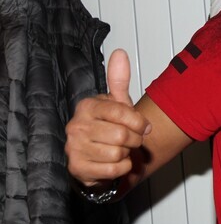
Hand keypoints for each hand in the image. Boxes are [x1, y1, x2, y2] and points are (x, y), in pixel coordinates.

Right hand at [65, 49, 150, 187]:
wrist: (97, 158)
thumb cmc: (109, 127)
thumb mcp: (117, 103)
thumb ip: (119, 80)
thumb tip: (120, 53)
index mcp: (87, 106)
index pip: (121, 112)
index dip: (139, 122)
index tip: (143, 126)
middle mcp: (76, 126)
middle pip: (122, 136)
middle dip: (134, 140)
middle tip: (131, 140)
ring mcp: (74, 148)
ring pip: (118, 154)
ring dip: (127, 154)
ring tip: (120, 150)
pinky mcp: (77, 168)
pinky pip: (114, 170)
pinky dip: (122, 168)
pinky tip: (115, 162)